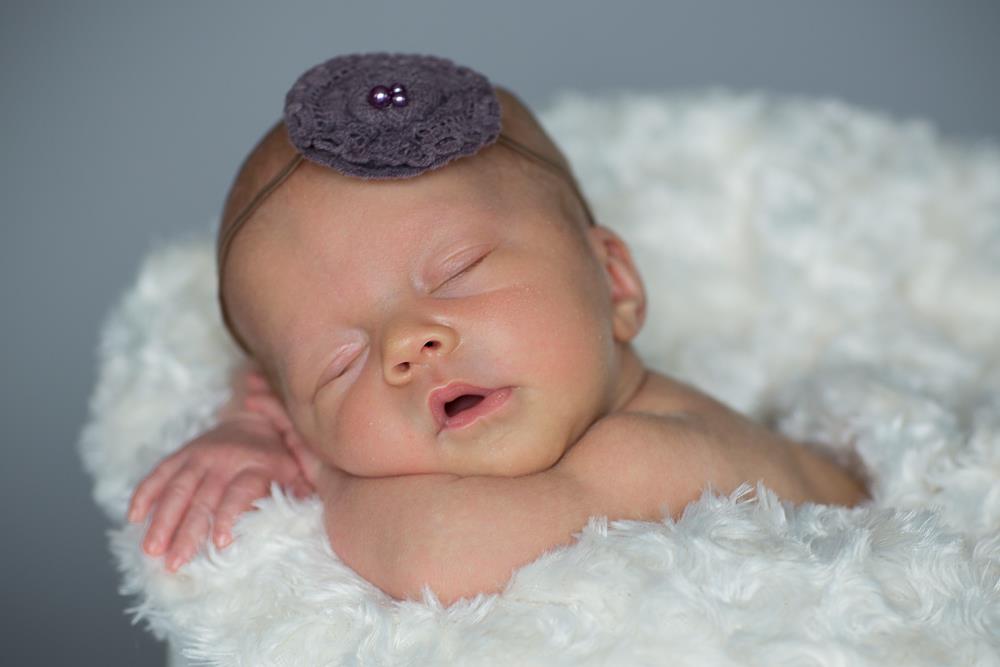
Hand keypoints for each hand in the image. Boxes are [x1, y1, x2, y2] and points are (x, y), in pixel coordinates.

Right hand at [127, 376, 313, 569]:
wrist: (257, 418)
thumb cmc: (279, 454)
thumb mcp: (298, 468)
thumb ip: (299, 488)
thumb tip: (305, 507)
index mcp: (256, 465)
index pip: (239, 493)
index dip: (229, 516)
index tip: (219, 543)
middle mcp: (225, 459)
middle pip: (203, 498)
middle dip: (187, 532)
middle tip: (174, 563)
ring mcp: (200, 455)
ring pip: (177, 488)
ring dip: (161, 520)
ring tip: (151, 550)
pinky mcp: (183, 454)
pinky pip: (160, 472)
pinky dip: (145, 492)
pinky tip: (133, 516)